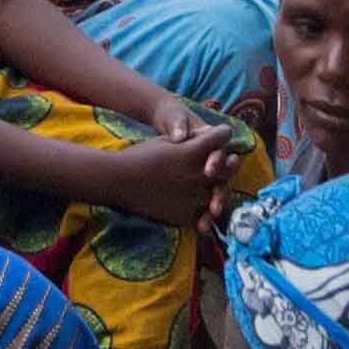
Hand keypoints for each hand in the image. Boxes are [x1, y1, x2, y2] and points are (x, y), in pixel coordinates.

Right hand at [89, 129, 231, 234]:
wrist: (118, 181)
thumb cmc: (140, 156)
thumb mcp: (166, 140)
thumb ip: (191, 139)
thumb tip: (209, 136)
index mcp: (193, 152)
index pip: (222, 136)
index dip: (222, 133)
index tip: (223, 134)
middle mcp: (197, 175)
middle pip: (229, 167)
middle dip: (230, 161)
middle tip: (229, 161)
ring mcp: (192, 197)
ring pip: (219, 193)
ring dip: (217, 187)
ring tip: (214, 184)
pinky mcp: (184, 215)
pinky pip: (202, 212)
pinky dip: (201, 208)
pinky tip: (197, 203)